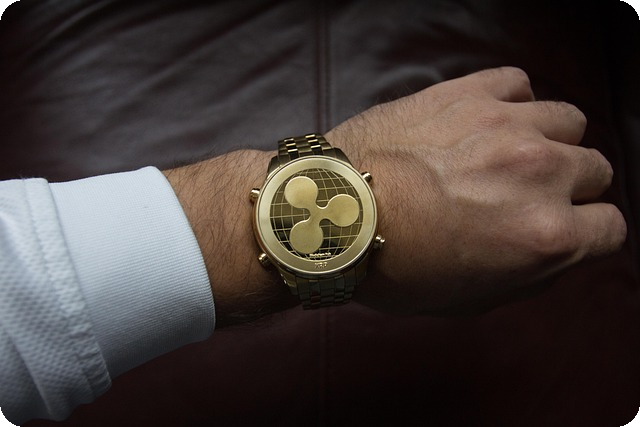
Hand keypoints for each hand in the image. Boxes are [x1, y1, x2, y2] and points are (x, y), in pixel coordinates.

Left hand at [326, 67, 626, 313]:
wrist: (333, 214)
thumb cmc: (392, 267)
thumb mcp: (470, 301)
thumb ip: (530, 274)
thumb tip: (558, 248)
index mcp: (546, 236)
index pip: (610, 228)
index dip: (586, 232)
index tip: (562, 228)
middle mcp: (540, 175)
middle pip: (594, 170)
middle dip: (568, 188)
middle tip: (523, 195)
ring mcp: (507, 127)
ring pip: (568, 121)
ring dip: (548, 139)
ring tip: (507, 154)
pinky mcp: (469, 93)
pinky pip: (518, 83)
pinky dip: (511, 101)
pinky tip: (485, 122)